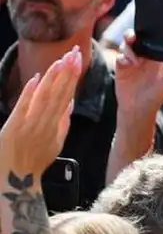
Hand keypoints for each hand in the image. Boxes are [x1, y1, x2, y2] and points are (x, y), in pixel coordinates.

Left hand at [0, 48, 82, 175]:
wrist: (15, 182)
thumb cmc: (34, 163)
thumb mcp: (56, 144)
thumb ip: (63, 123)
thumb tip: (70, 103)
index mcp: (56, 126)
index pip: (68, 96)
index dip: (73, 77)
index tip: (79, 60)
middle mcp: (45, 124)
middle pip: (59, 93)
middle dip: (68, 72)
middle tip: (75, 52)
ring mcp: (30, 125)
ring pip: (45, 98)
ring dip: (54, 78)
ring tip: (61, 60)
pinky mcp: (13, 128)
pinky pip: (23, 108)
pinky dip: (30, 93)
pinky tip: (36, 78)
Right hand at [115, 32, 162, 121]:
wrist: (140, 110)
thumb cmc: (155, 96)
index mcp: (154, 57)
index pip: (150, 40)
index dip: (149, 34)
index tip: (149, 31)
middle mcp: (142, 57)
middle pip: (134, 39)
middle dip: (131, 35)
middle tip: (133, 37)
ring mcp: (130, 62)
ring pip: (126, 46)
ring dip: (128, 48)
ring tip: (136, 60)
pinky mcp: (121, 69)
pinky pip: (120, 57)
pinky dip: (123, 57)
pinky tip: (129, 64)